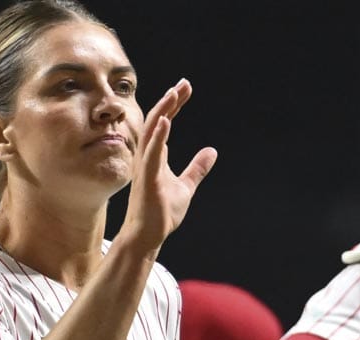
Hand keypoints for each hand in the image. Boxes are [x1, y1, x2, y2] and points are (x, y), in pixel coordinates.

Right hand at [118, 78, 216, 254]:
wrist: (147, 235)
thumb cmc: (162, 213)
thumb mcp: (186, 187)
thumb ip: (197, 168)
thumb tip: (212, 151)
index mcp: (156, 156)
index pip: (165, 123)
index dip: (175, 105)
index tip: (185, 88)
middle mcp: (148, 157)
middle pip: (158, 121)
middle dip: (170, 101)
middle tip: (184, 84)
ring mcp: (146, 167)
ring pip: (152, 133)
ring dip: (163, 112)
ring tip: (174, 93)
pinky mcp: (147, 179)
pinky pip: (151, 154)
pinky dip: (158, 136)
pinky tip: (166, 121)